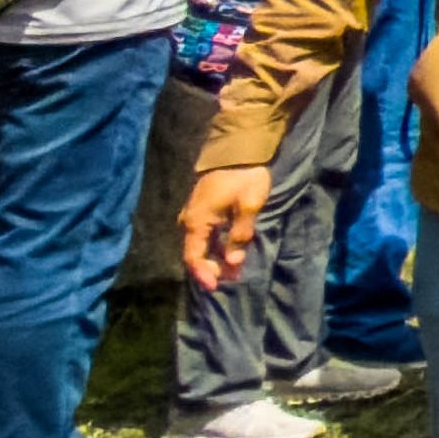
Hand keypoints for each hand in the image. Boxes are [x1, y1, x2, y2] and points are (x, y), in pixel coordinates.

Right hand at [180, 155, 271, 289]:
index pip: (193, 257)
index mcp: (197, 222)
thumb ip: (240, 236)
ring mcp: (194, 214)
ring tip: (234, 269)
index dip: (204, 275)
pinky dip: (216, 246)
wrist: (239, 149)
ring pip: (200, 244)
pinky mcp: (202, 209)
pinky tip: (230, 251)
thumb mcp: (248, 207)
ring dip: (215, 258)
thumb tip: (233, 262)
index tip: (217, 287)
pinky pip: (205, 234)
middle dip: (213, 269)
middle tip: (233, 278)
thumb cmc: (244, 177)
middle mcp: (189, 220)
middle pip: (196, 253)